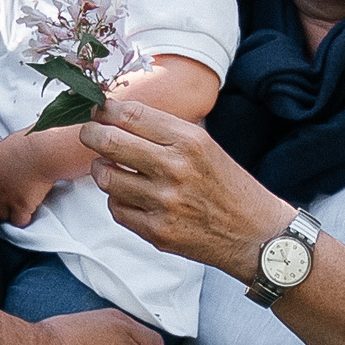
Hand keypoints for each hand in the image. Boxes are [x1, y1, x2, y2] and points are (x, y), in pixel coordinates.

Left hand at [0, 126, 90, 226]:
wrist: (46, 152)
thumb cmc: (34, 140)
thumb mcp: (12, 141)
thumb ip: (3, 151)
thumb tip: (5, 150)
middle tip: (7, 196)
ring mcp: (4, 196)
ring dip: (7, 211)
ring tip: (17, 208)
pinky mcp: (19, 207)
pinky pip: (17, 221)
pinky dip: (23, 219)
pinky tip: (29, 213)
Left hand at [81, 97, 294, 281]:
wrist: (255, 234)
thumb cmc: (228, 186)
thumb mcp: (205, 145)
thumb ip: (164, 132)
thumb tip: (118, 115)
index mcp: (188, 140)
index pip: (131, 115)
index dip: (105, 110)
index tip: (97, 111)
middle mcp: (174, 168)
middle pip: (109, 142)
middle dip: (90, 134)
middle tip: (89, 134)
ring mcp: (163, 202)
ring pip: (106, 177)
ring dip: (102, 169)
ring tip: (112, 167)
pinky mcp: (157, 231)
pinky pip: (116, 209)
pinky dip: (118, 200)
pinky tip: (131, 196)